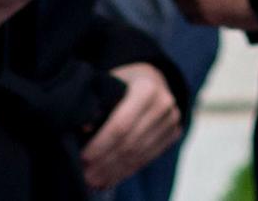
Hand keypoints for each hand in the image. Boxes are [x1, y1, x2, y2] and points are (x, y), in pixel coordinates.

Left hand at [77, 61, 185, 188]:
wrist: (153, 78)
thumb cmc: (123, 82)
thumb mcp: (109, 84)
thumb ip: (96, 103)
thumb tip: (84, 128)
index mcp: (146, 88)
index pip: (121, 124)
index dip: (101, 144)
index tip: (83, 157)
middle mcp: (164, 104)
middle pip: (130, 142)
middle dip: (106, 162)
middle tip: (86, 175)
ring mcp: (172, 120)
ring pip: (139, 154)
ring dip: (115, 171)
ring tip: (95, 180)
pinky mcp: (174, 133)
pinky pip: (148, 157)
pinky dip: (127, 170)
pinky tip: (110, 178)